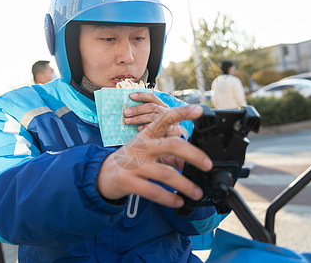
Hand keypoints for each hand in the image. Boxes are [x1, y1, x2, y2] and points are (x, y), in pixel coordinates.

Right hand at [97, 105, 211, 207]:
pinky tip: (178, 202)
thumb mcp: (148, 151)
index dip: (182, 113)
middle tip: (208, 165)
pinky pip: (153, 191)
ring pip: (165, 173)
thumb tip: (193, 164)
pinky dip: (168, 198)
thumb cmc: (132, 160)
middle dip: (193, 154)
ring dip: (185, 185)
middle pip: (171, 145)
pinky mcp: (128, 181)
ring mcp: (134, 164)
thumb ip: (170, 155)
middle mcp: (141, 146)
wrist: (102, 174)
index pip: (165, 118)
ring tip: (197, 193)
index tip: (200, 109)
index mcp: (147, 135)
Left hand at [123, 92, 181, 136]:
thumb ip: (143, 113)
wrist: (170, 144)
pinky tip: (138, 129)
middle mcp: (168, 112)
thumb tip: (127, 109)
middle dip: (137, 109)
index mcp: (162, 106)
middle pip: (152, 107)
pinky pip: (160, 128)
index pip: (152, 98)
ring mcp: (173, 121)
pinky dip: (147, 127)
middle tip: (125, 112)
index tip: (130, 95)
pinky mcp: (175, 131)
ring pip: (154, 116)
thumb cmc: (155, 131)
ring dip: (139, 118)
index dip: (142, 95)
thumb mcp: (150, 120)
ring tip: (127, 121)